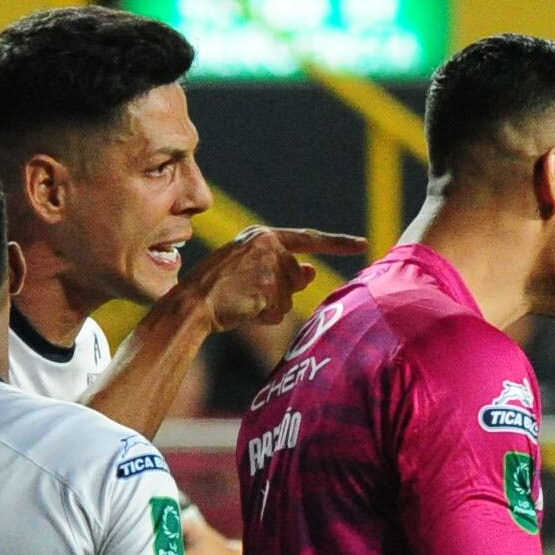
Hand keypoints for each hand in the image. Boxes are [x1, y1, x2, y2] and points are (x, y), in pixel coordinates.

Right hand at [169, 222, 369, 329]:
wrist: (191, 302)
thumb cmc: (217, 289)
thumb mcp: (250, 271)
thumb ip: (282, 270)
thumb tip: (311, 272)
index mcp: (261, 236)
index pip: (309, 239)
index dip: (338, 244)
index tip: (363, 245)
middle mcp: (268, 244)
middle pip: (296, 278)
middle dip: (280, 293)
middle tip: (246, 295)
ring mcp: (268, 264)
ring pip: (288, 297)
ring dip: (269, 307)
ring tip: (240, 301)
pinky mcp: (267, 285)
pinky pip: (278, 312)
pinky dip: (263, 318)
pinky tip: (243, 310)